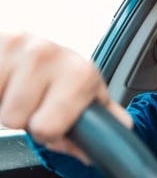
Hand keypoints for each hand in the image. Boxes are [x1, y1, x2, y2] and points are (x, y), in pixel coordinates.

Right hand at [0, 33, 130, 161]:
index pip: (46, 129)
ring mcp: (19, 44)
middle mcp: (50, 53)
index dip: (46, 133)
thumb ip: (104, 121)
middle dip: (21, 117)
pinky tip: (5, 80)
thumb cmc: (62, 77)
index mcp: (80, 73)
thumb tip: (123, 131)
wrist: (33, 46)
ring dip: (3, 101)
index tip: (51, 118)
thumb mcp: (87, 97)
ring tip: (18, 88)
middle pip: (14, 120)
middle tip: (31, 100)